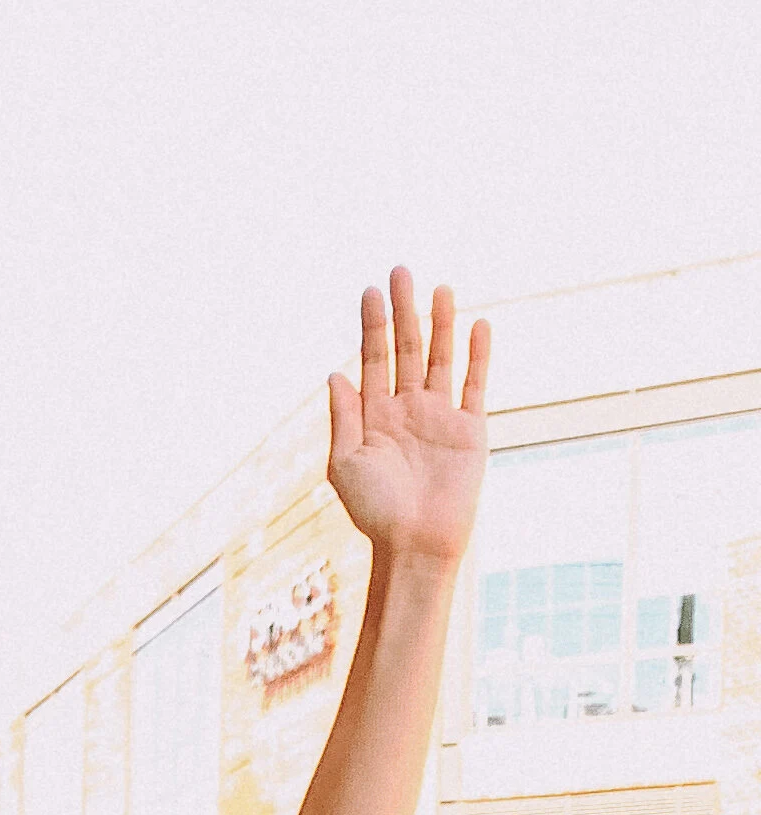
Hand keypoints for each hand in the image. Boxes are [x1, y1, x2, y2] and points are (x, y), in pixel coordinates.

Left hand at [327, 266, 489, 563]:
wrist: (414, 543)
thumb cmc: (374, 511)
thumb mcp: (345, 463)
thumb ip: (344, 417)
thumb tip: (335, 372)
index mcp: (374, 417)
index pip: (373, 360)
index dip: (372, 326)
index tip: (370, 291)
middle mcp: (406, 410)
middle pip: (407, 349)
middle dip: (404, 312)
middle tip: (401, 270)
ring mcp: (439, 417)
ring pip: (442, 359)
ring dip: (441, 324)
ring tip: (439, 288)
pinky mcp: (469, 430)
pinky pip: (475, 385)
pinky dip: (478, 356)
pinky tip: (479, 325)